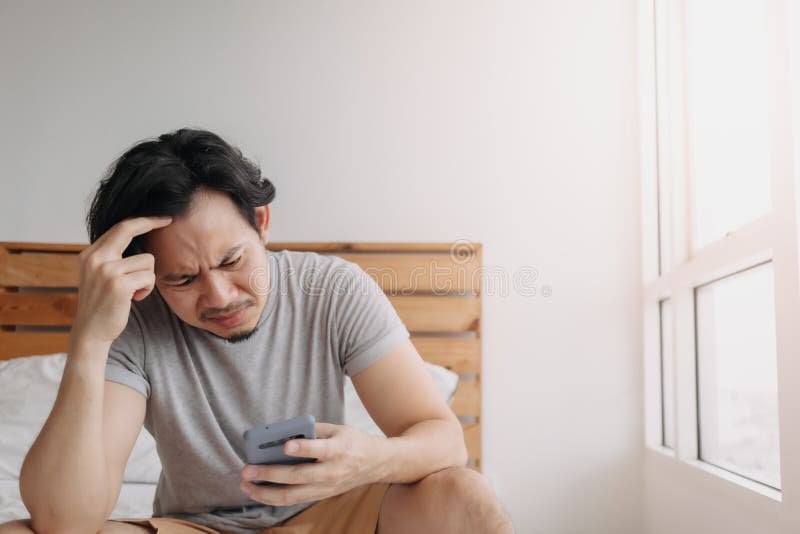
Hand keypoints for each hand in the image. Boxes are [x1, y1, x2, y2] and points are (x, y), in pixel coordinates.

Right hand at [71, 216, 172, 348]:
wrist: (91, 332)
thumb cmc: (102, 305)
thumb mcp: (99, 276)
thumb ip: (111, 259)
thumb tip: (136, 239)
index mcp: (90, 255)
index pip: (118, 228)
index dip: (141, 220)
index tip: (159, 217)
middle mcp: (95, 258)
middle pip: (128, 229)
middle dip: (151, 222)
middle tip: (168, 220)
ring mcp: (106, 270)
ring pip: (147, 260)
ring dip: (148, 277)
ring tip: (134, 292)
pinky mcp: (119, 284)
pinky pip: (149, 277)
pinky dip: (147, 289)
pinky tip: (135, 298)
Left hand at [239, 422, 383, 505]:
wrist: (376, 463)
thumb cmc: (353, 442)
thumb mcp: (338, 429)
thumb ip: (313, 430)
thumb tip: (283, 432)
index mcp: (340, 449)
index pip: (320, 450)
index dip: (303, 448)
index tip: (285, 445)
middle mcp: (333, 471)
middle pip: (298, 476)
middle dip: (270, 474)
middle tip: (248, 469)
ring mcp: (327, 487)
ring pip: (293, 495)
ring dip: (266, 492)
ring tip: (246, 485)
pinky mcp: (322, 495)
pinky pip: (295, 499)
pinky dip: (274, 497)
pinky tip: (259, 491)